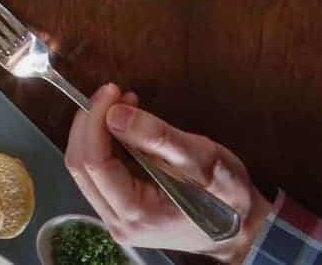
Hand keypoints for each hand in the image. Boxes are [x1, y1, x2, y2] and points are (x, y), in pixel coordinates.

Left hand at [64, 84, 271, 263]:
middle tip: (112, 92)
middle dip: (90, 122)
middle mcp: (117, 222)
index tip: (112, 90)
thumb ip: (159, 138)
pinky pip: (97, 173)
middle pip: (79, 165)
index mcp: (136, 213)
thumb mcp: (204, 161)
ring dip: (95, 130)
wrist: (242, 231)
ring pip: (84, 169)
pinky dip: (103, 143)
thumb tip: (115, 114)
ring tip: (121, 103)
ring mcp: (115, 219)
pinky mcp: (119, 211)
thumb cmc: (229, 198)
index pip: (94, 162)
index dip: (95, 120)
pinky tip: (122, 124)